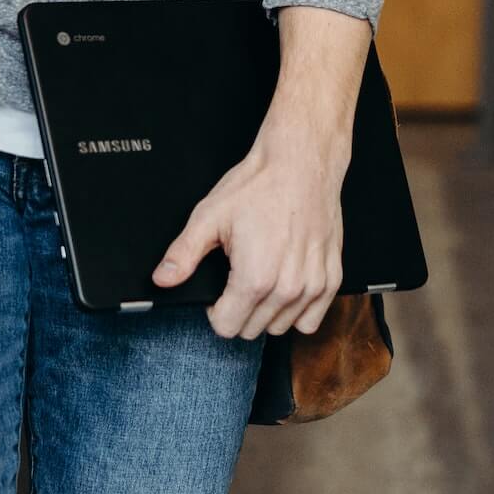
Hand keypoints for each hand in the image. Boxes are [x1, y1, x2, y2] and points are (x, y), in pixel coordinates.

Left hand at [153, 5, 369, 338]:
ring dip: (267, 311)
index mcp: (254, 278)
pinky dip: (297, 310)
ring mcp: (313, 286)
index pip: (226, 328)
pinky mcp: (331, 279)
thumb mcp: (209, 216)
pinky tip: (285, 285)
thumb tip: (162, 278)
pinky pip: (311, 319)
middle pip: (252, 330)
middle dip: (239, 310)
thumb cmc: (259, 185)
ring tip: (262, 277)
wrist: (301, 163)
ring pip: (280, 327)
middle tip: (238, 278)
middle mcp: (287, 289)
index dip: (214, 311)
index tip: (218, 292)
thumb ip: (183, 254)